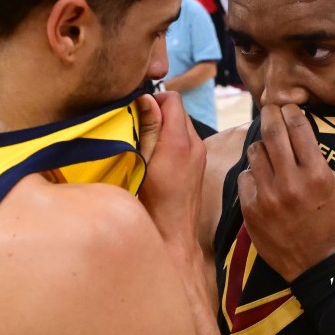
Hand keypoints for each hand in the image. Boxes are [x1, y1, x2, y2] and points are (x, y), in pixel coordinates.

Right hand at [136, 92, 205, 250]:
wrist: (173, 237)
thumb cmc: (151, 205)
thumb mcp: (141, 163)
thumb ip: (146, 129)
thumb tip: (146, 97)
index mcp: (180, 141)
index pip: (173, 99)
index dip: (153, 99)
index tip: (135, 112)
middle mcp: (195, 144)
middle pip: (178, 111)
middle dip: (158, 113)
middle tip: (136, 128)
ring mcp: (199, 155)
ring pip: (181, 126)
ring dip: (163, 128)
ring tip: (145, 144)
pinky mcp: (198, 166)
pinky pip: (185, 142)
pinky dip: (171, 142)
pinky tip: (156, 158)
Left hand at [238, 104, 334, 281]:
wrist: (315, 263)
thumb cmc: (327, 222)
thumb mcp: (332, 187)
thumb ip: (314, 159)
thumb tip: (296, 130)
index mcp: (317, 175)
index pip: (299, 128)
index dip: (292, 112)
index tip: (288, 107)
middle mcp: (291, 182)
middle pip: (272, 133)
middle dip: (270, 115)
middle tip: (269, 109)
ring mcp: (268, 196)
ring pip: (254, 152)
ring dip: (261, 146)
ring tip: (267, 151)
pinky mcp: (251, 208)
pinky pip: (245, 176)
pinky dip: (252, 175)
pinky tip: (261, 181)